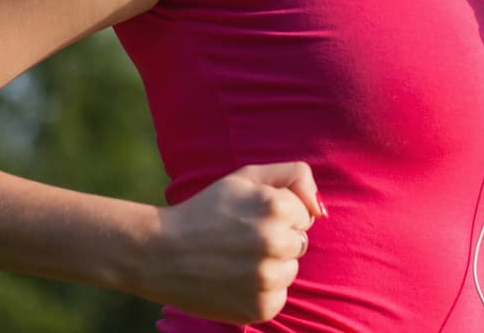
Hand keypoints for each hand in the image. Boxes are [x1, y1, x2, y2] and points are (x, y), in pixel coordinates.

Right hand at [144, 162, 324, 323]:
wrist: (161, 253)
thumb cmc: (206, 210)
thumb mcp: (246, 177)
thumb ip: (294, 176)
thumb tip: (323, 209)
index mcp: (276, 207)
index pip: (304, 214)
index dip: (277, 213)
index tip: (248, 217)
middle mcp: (276, 243)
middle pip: (299, 243)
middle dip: (276, 239)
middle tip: (240, 238)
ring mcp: (268, 279)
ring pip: (290, 270)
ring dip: (270, 266)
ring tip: (235, 259)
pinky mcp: (260, 308)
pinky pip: (278, 296)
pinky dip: (261, 291)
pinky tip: (233, 279)